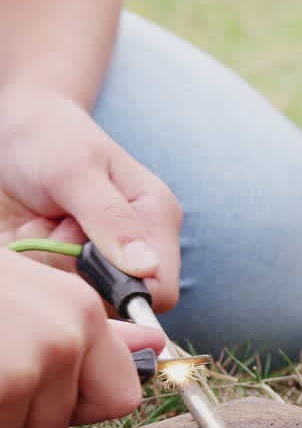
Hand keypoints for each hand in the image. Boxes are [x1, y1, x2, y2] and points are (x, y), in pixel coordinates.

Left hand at [0, 88, 181, 310]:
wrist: (11, 128)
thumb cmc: (50, 138)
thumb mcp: (75, 170)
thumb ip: (110, 218)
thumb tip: (146, 267)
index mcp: (155, 220)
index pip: (160, 290)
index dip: (124, 290)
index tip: (85, 259)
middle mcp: (134, 246)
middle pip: (114, 299)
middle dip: (77, 269)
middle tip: (59, 225)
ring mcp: (97, 257)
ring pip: (78, 295)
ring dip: (49, 261)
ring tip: (44, 221)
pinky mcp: (63, 263)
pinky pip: (50, 286)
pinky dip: (32, 261)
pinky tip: (31, 231)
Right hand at [0, 250, 165, 427]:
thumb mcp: (31, 292)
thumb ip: (90, 325)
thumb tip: (154, 345)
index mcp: (81, 310)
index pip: (119, 398)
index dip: (78, 404)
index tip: (39, 387)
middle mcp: (66, 336)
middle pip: (61, 425)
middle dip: (24, 413)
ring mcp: (28, 365)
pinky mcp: (1, 388)